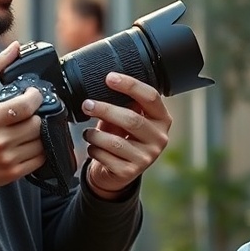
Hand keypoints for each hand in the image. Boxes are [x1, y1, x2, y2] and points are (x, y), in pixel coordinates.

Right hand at [0, 41, 46, 192]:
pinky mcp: (12, 172)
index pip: (27, 106)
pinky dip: (41, 149)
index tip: (32, 95)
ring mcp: (7, 158)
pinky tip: (30, 142)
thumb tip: (14, 48)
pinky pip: (40, 159)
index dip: (36, 97)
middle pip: (37, 124)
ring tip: (31, 125)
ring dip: (41, 131)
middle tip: (33, 111)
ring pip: (41, 141)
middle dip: (38, 115)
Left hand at [81, 72, 171, 198]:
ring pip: (116, 141)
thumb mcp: (125, 119)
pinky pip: (107, 157)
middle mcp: (159, 138)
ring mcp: (147, 157)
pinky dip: (94, 150)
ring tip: (87, 132)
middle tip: (87, 104)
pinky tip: (93, 148)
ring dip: (95, 134)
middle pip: (132, 119)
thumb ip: (122, 105)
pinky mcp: (131, 172)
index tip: (110, 78)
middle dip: (105, 109)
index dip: (130, 85)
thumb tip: (106, 85)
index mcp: (162, 119)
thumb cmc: (122, 138)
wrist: (117, 172)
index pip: (150, 97)